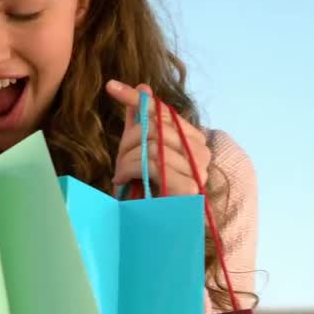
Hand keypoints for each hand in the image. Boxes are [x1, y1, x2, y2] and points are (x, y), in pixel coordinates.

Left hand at [106, 80, 210, 196]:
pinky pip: (151, 163)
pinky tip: (123, 180)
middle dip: (127, 142)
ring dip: (126, 160)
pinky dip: (130, 169)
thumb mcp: (140, 151)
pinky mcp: (189, 187)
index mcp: (194, 141)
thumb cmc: (148, 189)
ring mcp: (198, 171)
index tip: (111, 87)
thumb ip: (142, 122)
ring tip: (121, 174)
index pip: (163, 112)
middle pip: (154, 128)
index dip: (136, 99)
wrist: (156, 228)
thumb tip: (143, 86)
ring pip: (150, 146)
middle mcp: (202, 153)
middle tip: (119, 162)